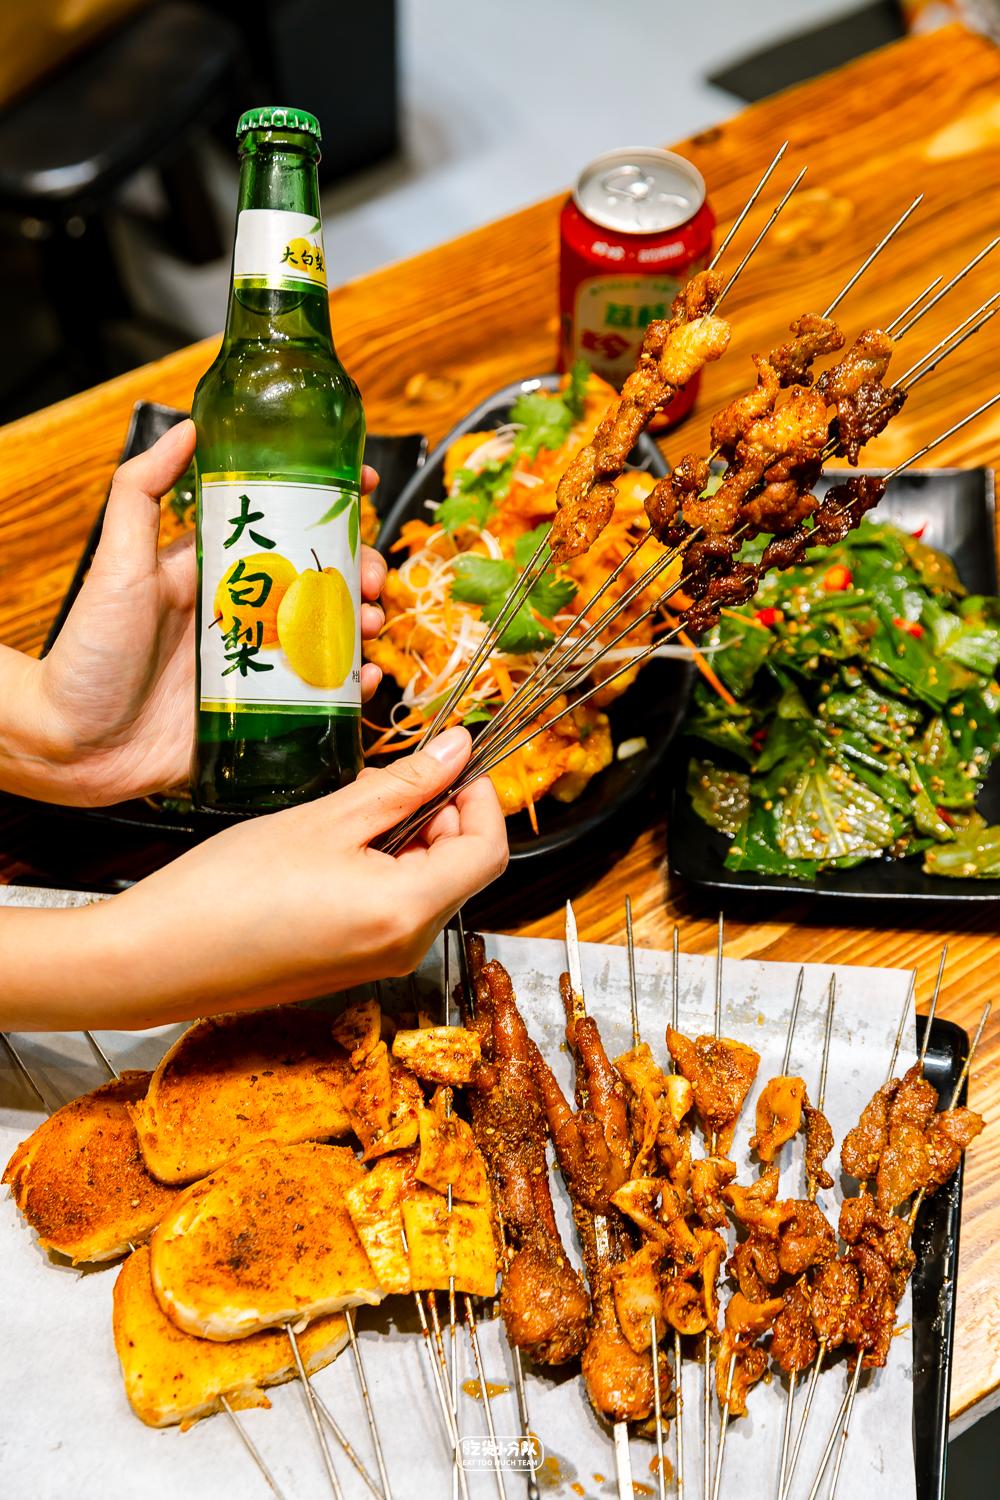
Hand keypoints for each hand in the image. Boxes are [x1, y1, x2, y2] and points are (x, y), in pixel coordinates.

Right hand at [1, 728, 508, 1029]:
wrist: (158, 959)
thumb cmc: (229, 889)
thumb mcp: (326, 820)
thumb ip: (403, 784)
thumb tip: (458, 750)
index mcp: (407, 911)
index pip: (488, 849)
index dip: (481, 797)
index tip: (453, 761)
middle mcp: (406, 946)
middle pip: (462, 867)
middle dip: (441, 814)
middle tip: (386, 778)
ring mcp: (381, 961)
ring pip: (428, 885)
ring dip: (408, 837)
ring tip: (349, 810)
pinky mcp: (354, 963)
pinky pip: (395, 906)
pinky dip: (385, 867)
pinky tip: (335, 846)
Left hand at [6, 420, 385, 806]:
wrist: (74, 743)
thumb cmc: (89, 652)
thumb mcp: (118, 564)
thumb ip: (141, 492)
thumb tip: (187, 428)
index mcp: (216, 574)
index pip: (284, 530)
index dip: (328, 509)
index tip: (367, 488)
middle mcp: (243, 617)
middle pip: (320, 583)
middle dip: (358, 572)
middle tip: (374, 578)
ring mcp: (257, 667)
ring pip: (329, 636)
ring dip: (363, 624)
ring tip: (374, 622)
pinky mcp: (263, 716)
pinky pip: (319, 698)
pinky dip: (350, 686)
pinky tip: (363, 677)